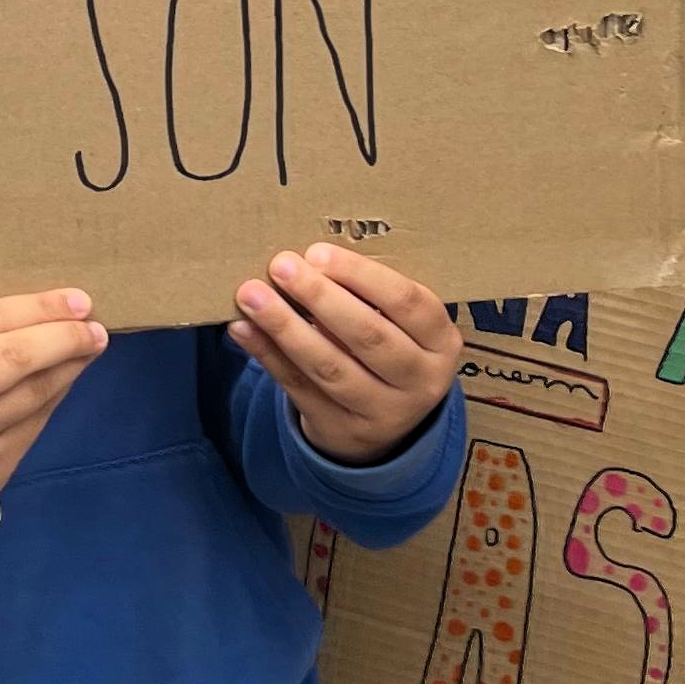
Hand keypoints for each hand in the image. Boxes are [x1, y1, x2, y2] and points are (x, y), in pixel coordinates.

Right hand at [0, 290, 109, 530]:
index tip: (76, 299)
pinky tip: (67, 376)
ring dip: (69, 365)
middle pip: (13, 359)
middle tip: (93, 325)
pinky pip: (34, 423)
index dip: (35, 307)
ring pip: (33, 394)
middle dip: (63, 337)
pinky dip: (55, 395)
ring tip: (90, 344)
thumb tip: (36, 313)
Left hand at [229, 244, 463, 463]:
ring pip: (329, 367)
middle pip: (368, 336)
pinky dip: (268, 356)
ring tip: (252, 295)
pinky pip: (299, 388)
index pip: (408, 303)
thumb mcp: (401, 325)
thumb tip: (309, 258)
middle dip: (320, 297)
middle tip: (282, 265)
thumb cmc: (389, 348)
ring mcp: (382, 413)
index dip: (362, 276)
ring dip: (285, 328)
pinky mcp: (341, 430)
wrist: (387, 424)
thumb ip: (370, 295)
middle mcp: (419, 381)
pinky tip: (243, 329)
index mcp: (441, 343)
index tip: (318, 252)